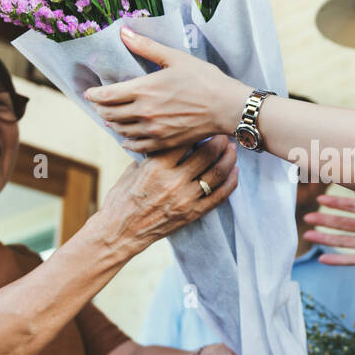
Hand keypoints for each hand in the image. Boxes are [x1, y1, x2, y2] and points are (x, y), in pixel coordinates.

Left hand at [83, 26, 248, 152]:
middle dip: (100, 108)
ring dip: (112, 123)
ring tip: (109, 118)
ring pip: (121, 130)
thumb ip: (146, 47)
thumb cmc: (204, 79)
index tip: (89, 92)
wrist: (227, 107)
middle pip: (110, 114)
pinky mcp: (164, 142)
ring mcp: (153, 130)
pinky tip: (125, 138)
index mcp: (144, 89)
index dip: (94, 95)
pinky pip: (137, 146)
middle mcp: (144, 112)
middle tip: (98, 104)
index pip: (107, 95)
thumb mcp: (175, 57)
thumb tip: (123, 32)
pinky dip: (127, 142)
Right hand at [93, 135, 237, 257]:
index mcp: (156, 167)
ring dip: (228, 159)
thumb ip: (154, 155)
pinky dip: (230, 182)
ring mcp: (185, 199)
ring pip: (217, 174)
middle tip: (225, 133)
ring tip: (232, 150)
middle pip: (207, 154)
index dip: (198, 129)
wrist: (120, 231)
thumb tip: (169, 139)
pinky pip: (219, 196)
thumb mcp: (133, 170)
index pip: (185, 140)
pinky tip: (234, 172)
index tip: (205, 123)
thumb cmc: (122, 199)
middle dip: (219, 141)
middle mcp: (173, 181)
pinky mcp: (193, 214)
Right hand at [302, 193, 354, 272]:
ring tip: (307, 235)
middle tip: (307, 217)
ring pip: (339, 240)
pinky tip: (321, 259)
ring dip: (324, 238)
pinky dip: (335, 260)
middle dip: (323, 220)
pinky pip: (347, 259)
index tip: (319, 200)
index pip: (349, 206)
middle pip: (340, 223)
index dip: (334, 203)